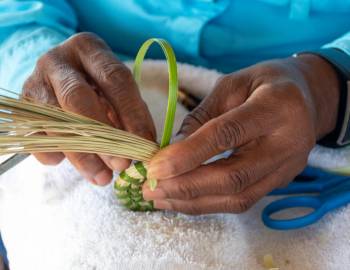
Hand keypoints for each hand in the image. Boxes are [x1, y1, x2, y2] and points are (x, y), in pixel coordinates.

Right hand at [23, 32, 155, 184]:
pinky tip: (67, 163)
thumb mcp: (115, 89)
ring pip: (56, 122)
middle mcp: (58, 60)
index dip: (132, 114)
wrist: (58, 76)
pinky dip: (53, 154)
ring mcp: (35, 82)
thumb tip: (143, 146)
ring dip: (82, 155)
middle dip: (103, 137)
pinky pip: (36, 136)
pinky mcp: (23, 106)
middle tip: (122, 164)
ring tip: (102, 177)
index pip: (115, 79)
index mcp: (89, 49)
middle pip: (78, 98)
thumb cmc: (95, 84)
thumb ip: (129, 112)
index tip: (145, 144)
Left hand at [143, 55, 339, 213]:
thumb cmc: (264, 83)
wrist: (306, 98)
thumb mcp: (232, 85)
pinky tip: (181, 199)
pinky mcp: (281, 182)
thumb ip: (203, 117)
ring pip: (237, 197)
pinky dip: (207, 203)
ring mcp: (287, 168)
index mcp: (276, 106)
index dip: (188, 154)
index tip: (154, 166)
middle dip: (186, 186)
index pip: (227, 135)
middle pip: (233, 176)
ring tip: (158, 198)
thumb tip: (170, 151)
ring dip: (193, 202)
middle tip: (149, 187)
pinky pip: (241, 200)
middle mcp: (287, 143)